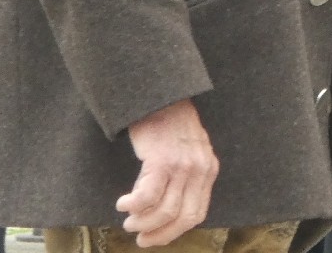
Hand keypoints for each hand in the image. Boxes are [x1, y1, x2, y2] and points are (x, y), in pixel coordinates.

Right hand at [116, 98, 219, 246]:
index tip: (158, 237)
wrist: (159, 93)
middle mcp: (200, 169)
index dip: (175, 231)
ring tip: (129, 222)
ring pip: (164, 210)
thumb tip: (168, 210)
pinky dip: (133, 206)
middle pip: (183, 217)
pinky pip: (147, 196)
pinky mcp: (162, 160)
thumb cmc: (169, 121)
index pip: (197, 212)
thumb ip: (187, 175)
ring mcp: (182, 164)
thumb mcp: (189, 149)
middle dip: (160, 234)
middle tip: (142, 239)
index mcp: (208, 168)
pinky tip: (123, 204)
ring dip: (143, 222)